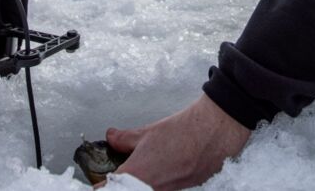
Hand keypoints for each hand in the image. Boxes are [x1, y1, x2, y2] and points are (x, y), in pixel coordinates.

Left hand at [99, 94, 251, 189]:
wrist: (215, 129)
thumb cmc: (182, 129)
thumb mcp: (148, 132)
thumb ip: (125, 139)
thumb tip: (111, 137)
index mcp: (138, 173)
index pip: (110, 189)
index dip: (103, 187)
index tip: (99, 185)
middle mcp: (153, 189)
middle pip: (131, 190)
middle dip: (125, 184)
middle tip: (125, 175)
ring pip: (149, 190)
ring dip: (145, 183)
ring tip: (151, 167)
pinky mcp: (188, 189)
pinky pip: (168, 190)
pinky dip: (163, 183)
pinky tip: (169, 169)